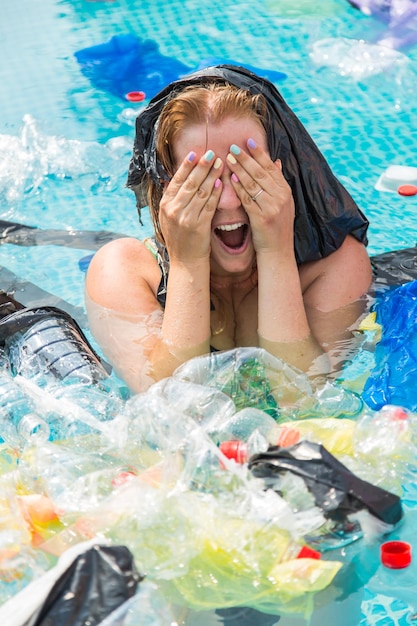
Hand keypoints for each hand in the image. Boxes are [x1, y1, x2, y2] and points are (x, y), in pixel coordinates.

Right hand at [159, 150, 222, 262]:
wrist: (185, 262)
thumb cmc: (180, 238)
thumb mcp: (168, 218)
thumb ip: (171, 199)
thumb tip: (171, 178)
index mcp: (165, 205)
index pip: (176, 180)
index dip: (186, 166)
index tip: (195, 153)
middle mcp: (173, 210)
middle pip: (189, 183)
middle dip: (201, 166)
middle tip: (211, 152)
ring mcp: (185, 218)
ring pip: (200, 192)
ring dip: (211, 176)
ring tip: (220, 163)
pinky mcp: (198, 226)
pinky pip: (209, 205)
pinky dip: (215, 193)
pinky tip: (221, 183)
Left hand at [226, 139, 294, 255]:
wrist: (278, 252)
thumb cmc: (276, 228)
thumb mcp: (283, 203)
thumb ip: (278, 183)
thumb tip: (276, 161)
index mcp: (286, 191)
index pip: (271, 167)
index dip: (260, 153)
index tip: (248, 141)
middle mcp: (281, 197)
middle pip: (262, 172)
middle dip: (247, 158)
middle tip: (233, 146)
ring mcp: (273, 207)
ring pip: (254, 183)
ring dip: (240, 169)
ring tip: (229, 158)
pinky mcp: (262, 218)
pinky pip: (248, 199)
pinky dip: (239, 188)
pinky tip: (231, 179)